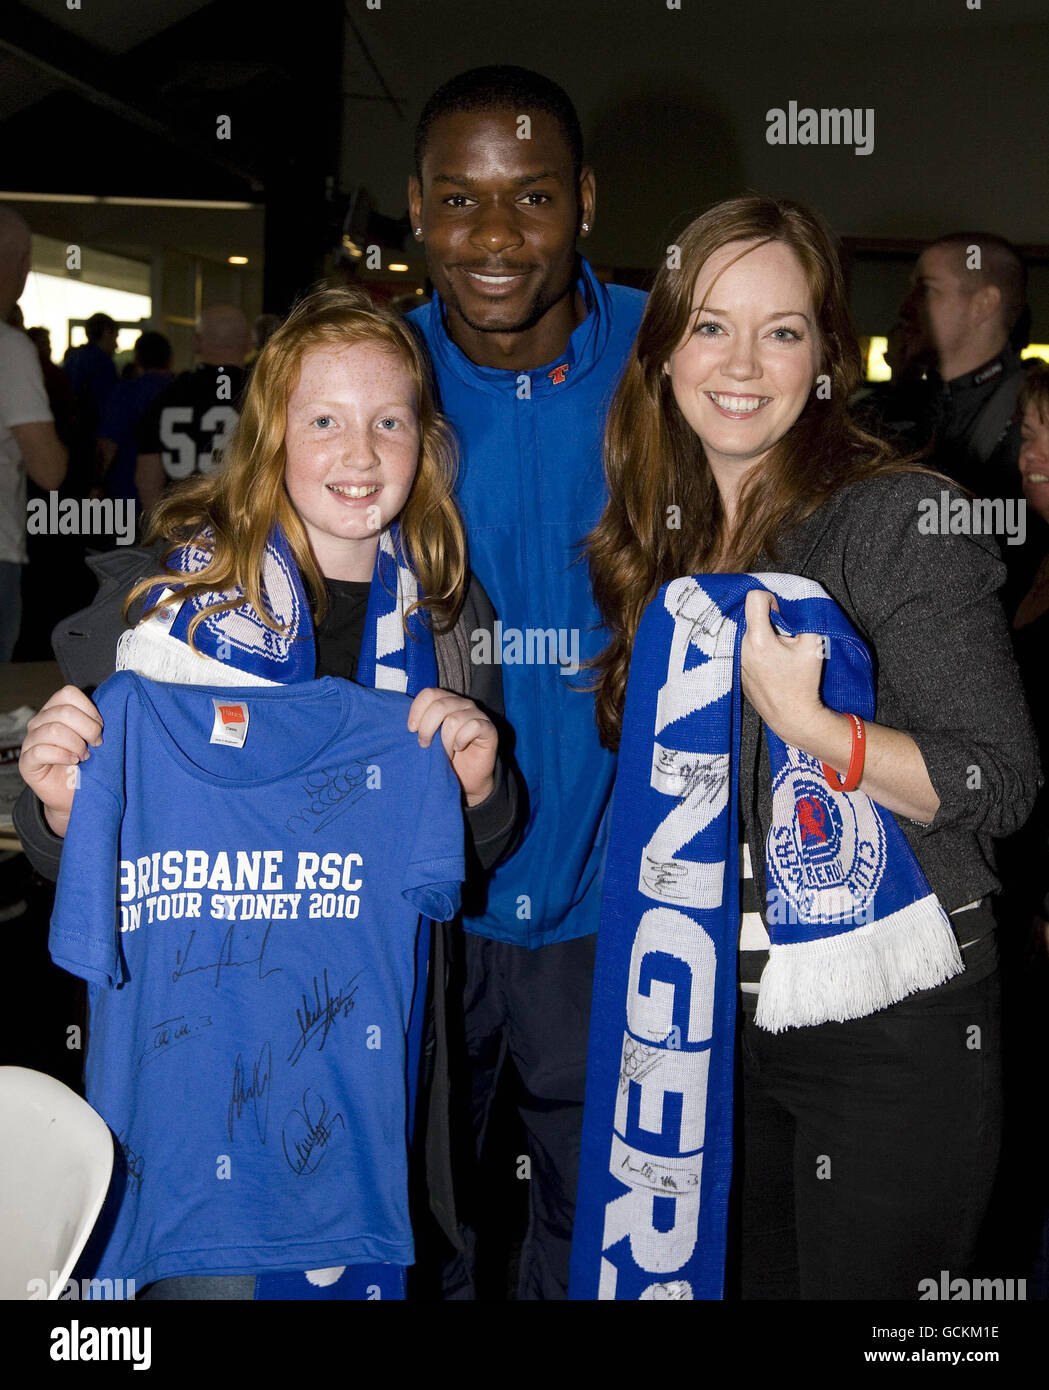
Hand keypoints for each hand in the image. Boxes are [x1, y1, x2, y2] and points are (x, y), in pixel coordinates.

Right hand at [18, 685, 102, 836]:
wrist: (75, 794)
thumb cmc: (87, 765)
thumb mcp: (94, 739)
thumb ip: (95, 722)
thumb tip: (113, 706)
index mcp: (55, 710)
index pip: (68, 694)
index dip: (89, 709)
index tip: (102, 727)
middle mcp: (40, 722)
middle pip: (64, 712)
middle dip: (88, 729)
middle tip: (96, 744)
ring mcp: (30, 741)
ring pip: (53, 730)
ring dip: (76, 744)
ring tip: (85, 756)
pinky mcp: (27, 762)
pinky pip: (42, 751)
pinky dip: (63, 756)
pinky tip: (73, 761)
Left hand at [407, 688, 497, 805]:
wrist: (467, 778)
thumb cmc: (446, 757)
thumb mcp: (428, 738)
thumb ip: (421, 725)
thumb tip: (408, 724)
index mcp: (446, 701)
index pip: (429, 694)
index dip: (417, 710)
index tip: (411, 729)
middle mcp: (462, 704)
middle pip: (439, 706)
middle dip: (427, 728)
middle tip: (424, 744)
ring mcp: (477, 714)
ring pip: (453, 719)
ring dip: (445, 741)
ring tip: (445, 752)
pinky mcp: (488, 728)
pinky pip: (472, 726)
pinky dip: (461, 740)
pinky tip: (459, 748)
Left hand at [740, 589, 827, 748]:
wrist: (792, 716)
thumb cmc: (803, 682)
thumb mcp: (813, 646)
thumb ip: (805, 618)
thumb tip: (796, 606)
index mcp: (758, 639)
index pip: (754, 597)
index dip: (770, 599)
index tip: (781, 614)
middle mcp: (742, 648)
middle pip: (752, 617)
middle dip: (770, 621)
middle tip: (785, 638)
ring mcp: (737, 661)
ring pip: (749, 635)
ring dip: (764, 637)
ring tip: (780, 655)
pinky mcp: (738, 671)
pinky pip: (746, 651)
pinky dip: (758, 651)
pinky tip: (772, 667)